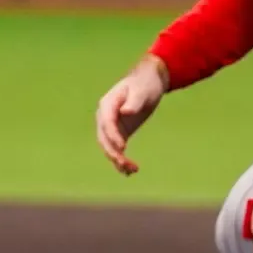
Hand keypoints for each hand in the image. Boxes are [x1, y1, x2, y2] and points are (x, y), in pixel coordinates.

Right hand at [95, 55, 168, 174]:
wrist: (149, 81)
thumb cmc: (145, 83)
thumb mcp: (142, 90)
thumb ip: (134, 101)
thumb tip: (125, 111)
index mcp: (107, 105)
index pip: (106, 123)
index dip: (113, 136)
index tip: (123, 148)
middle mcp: (105, 117)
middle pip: (104, 138)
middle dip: (112, 152)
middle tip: (124, 164)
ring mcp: (112, 126)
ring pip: (110, 147)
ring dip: (118, 160)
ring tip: (132, 170)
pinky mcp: (121, 132)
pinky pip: (118, 149)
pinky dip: (123, 159)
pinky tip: (131, 171)